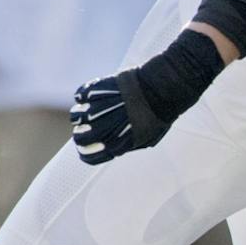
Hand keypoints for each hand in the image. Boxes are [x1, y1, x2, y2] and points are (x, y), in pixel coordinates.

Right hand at [69, 30, 226, 163]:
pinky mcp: (103, 88)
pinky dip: (82, 94)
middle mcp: (109, 128)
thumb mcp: (147, 137)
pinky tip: (87, 96)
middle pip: (81, 137)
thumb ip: (127, 144)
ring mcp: (105, 107)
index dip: (85, 153)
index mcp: (120, 143)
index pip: (91, 156)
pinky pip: (82, 93)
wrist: (167, 89)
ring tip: (84, 111)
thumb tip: (109, 148)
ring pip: (78, 116)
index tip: (84, 148)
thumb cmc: (160, 114)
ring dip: (78, 115)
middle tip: (81, 129)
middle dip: (79, 135)